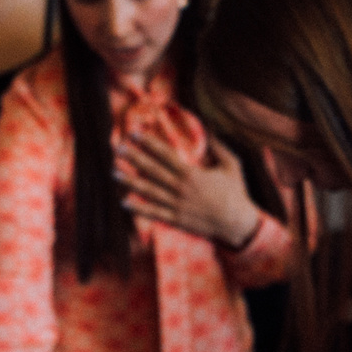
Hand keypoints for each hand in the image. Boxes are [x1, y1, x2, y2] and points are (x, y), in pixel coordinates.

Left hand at [117, 131, 263, 247]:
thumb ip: (219, 147)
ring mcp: (177, 205)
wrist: (238, 223)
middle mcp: (181, 188)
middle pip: (152, 170)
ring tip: (113, 173)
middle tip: (118, 148)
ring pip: (149, 191)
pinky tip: (124, 202)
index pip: (165, 154)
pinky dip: (139, 209)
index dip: (149, 143)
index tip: (135, 133)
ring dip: (130, 182)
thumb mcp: (232, 165)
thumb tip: (209, 128)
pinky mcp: (177, 220)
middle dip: (134, 158)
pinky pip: (154, 213)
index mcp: (192, 173)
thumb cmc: (236, 192)